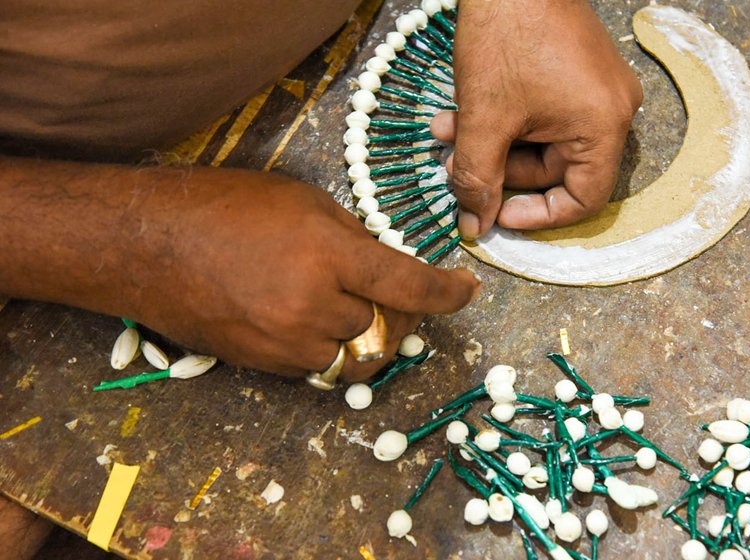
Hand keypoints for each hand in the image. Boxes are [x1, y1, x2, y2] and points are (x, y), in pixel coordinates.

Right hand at [0, 157, 479, 380]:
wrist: (146, 244)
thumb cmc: (221, 207)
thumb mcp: (298, 200)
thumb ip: (348, 236)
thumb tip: (384, 264)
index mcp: (328, 253)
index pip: (408, 284)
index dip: (446, 293)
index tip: (465, 292)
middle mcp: (313, 304)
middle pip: (384, 327)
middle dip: (394, 312)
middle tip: (383, 292)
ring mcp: (286, 341)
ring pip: (352, 353)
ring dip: (356, 332)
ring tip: (332, 301)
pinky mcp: (263, 364)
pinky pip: (316, 367)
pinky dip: (323, 347)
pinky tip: (300, 318)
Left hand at [431, 0, 642, 237]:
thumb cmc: (506, 34)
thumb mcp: (485, 118)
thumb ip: (478, 178)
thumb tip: (476, 225)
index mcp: (603, 126)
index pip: (582, 199)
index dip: (537, 216)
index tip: (496, 214)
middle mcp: (611, 110)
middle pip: (553, 170)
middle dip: (495, 169)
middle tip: (451, 162)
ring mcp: (594, 89)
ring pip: (538, 142)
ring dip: (489, 143)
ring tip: (443, 130)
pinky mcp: (575, 73)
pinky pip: (540, 115)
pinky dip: (501, 119)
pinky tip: (460, 110)